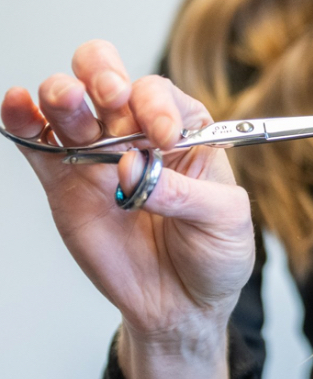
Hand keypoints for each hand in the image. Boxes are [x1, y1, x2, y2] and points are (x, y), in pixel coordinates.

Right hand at [2, 40, 253, 378]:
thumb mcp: (225, 219)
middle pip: (108, 78)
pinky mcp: (66, 184)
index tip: (163, 137)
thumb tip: (133, 169)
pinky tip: (18, 104)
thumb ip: (184, 193)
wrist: (183, 304)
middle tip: (111, 97)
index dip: (157, 105)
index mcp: (185, 130)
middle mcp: (137, 133)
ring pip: (69, 106)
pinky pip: (38, 145)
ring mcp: (97, 156)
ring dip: (64, 94)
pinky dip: (24, 121)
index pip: (161, 94)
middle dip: (104, 75)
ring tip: (66, 100)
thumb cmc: (215, 252)